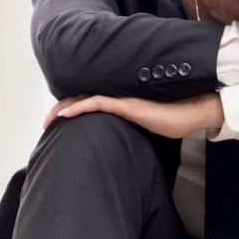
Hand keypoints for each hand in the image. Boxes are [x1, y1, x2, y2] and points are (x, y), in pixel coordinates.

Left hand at [44, 93, 224, 138]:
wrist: (192, 112)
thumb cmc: (175, 119)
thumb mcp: (148, 126)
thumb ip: (134, 127)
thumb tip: (125, 140)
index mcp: (122, 103)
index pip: (92, 102)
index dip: (73, 108)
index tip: (58, 120)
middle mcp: (119, 98)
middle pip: (82, 99)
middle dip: (61, 109)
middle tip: (46, 121)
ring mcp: (122, 100)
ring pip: (85, 100)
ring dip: (63, 108)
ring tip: (49, 119)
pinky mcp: (127, 105)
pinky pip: (97, 103)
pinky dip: (79, 108)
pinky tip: (65, 114)